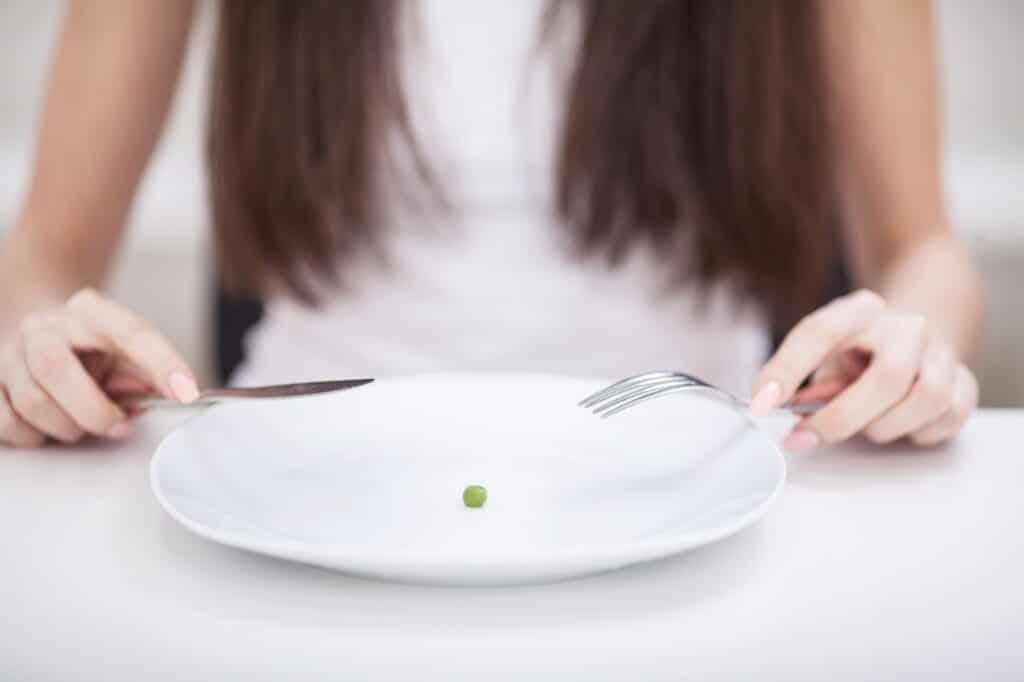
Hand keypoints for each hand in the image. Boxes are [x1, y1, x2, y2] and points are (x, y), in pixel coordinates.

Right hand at [0, 289, 198, 447]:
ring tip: (83, 424)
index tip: (186, 393)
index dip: (161, 363)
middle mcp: (43, 327)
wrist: (40, 331)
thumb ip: (147, 370)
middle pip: (56, 369)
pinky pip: (5, 421)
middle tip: (118, 427)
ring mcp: (9, 353)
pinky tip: (48, 426)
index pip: (129, 332)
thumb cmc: (91, 348)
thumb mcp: (125, 350)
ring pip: (30, 401)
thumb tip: (172, 395)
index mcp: (90, 312)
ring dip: (66, 427)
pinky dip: (33, 435)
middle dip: (93, 410)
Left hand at [750, 289, 977, 451]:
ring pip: (925, 399)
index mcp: (858, 311)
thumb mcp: (823, 354)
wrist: (915, 334)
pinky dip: (918, 432)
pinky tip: (901, 424)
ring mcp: (940, 351)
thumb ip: (802, 379)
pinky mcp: (965, 380)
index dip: (787, 370)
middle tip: (807, 437)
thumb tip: (771, 409)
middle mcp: (905, 325)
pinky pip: (949, 417)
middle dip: (842, 418)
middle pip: (888, 376)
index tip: (762, 403)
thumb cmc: (857, 352)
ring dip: (886, 426)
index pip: (820, 333)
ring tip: (867, 425)